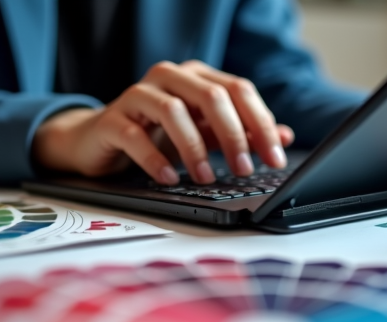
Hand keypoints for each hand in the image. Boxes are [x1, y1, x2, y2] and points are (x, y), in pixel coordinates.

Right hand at [33, 60, 293, 184]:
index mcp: (198, 76)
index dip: (261, 124)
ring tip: (207, 178)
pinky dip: (155, 159)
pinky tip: (170, 178)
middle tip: (245, 169)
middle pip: (211, 96)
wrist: (102, 138)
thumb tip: (284, 137)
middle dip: (234, 135)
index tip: (274, 158)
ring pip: (173, 111)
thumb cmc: (160, 134)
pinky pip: (135, 136)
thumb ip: (243, 132)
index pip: (240, 90)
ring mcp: (138, 95)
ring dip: (195, 148)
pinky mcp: (113, 119)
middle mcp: (170, 77)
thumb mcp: (207, 133)